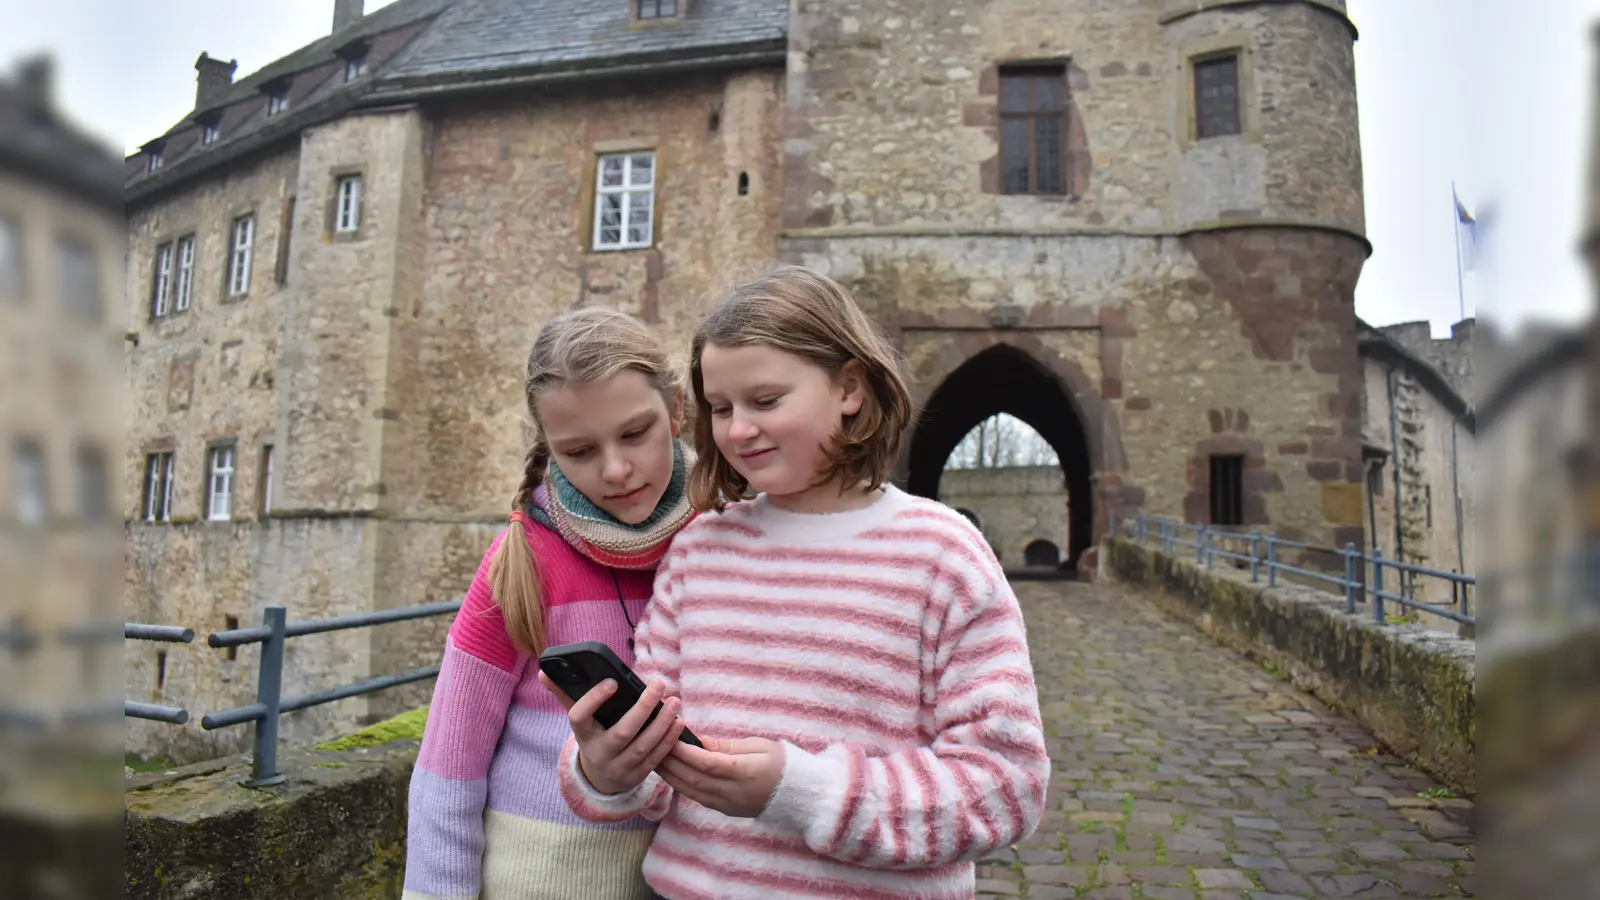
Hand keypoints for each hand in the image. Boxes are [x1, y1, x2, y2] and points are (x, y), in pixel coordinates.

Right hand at [537, 670, 684, 795]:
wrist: (601, 778)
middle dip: (643, 708)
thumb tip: (543, 672)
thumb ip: (565, 695)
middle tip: (660, 683)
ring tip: (675, 701)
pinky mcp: (637, 776)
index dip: (593, 700)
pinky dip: (668, 741)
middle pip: (622, 732)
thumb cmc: (593, 736)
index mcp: (583, 734)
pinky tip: (678, 723)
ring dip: (662, 724)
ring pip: (643, 747)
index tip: (612, 682)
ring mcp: (619, 767)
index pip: (579, 717)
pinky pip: (655, 759)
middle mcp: (599, 753)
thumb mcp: (580, 720)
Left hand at [657, 737, 785, 817]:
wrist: (798, 794)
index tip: (671, 737)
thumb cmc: (781, 763)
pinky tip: (672, 774)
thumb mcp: (759, 746)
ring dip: (671, 776)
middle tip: (655, 745)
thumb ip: (727, 745)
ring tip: (657, 760)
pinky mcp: (725, 810)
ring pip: (691, 791)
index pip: (707, 763)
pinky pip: (698, 798)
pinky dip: (682, 785)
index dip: (686, 752)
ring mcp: (728, 804)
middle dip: (671, 762)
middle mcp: (733, 792)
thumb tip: (699, 741)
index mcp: (745, 772)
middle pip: (694, 778)